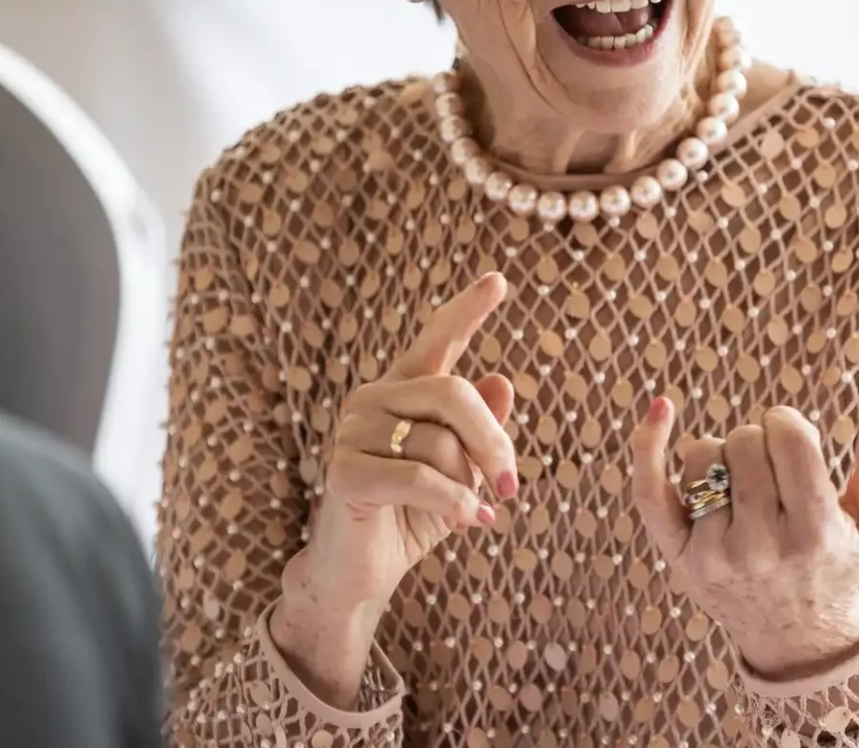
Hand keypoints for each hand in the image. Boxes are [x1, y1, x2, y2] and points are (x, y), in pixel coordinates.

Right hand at [273, 274, 517, 696]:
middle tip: (513, 485)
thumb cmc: (408, 519)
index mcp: (400, 392)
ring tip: (472, 512)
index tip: (499, 281)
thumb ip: (476, 431)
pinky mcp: (345, 472)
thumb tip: (502, 381)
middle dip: (493, 441)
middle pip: (453, 393)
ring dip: (468, 485)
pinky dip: (455, 502)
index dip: (466, 310)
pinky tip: (474, 521)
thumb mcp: (456, 473)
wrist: (358, 577)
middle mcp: (372, 399)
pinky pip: (419, 477)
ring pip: (440, 442)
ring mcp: (352, 432)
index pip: (436, 341)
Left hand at [631, 399, 858, 681]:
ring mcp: (715, 553)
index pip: (790, 438)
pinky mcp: (679, 555)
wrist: (794, 636)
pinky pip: (651, 490)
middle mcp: (763, 546)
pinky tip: (661, 409)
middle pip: (745, 442)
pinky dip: (650, 446)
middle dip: (758, 442)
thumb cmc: (835, 565)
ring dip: (720, 455)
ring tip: (740, 484)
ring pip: (702, 455)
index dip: (788, 424)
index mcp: (816, 531)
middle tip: (770, 474)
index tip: (792, 439)